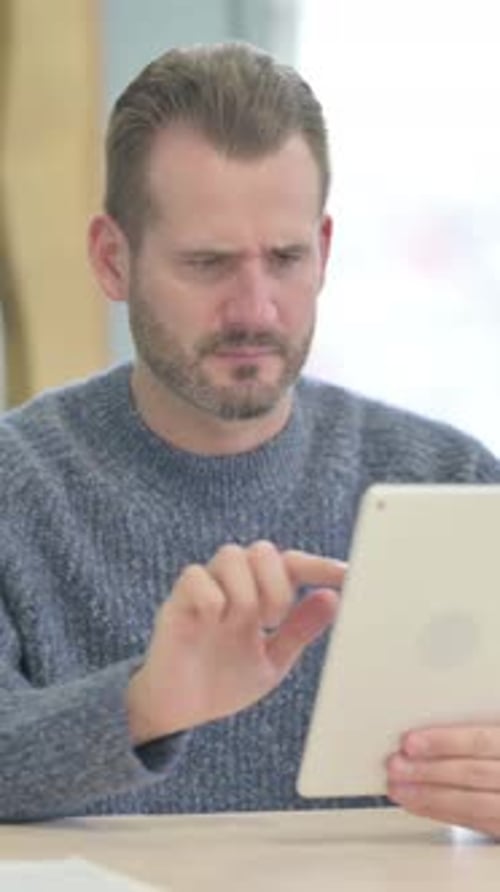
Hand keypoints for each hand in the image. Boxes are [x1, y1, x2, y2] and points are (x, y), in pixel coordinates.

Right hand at [127, 540, 343, 743]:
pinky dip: (212, 599)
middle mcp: (233, 585)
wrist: (178, 711)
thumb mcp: (273, 660)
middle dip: (276, 584)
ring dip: (247, 591)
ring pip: (231, 555)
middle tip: (272, 620)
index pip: (293, 566)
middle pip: (262, 550)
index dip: (321, 567)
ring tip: (244, 625)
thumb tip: (332, 598)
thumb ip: (300, 630)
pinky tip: (212, 624)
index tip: (350, 576)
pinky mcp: (176, 603)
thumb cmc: (223, 681)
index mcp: (260, 595)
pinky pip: (195, 577)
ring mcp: (204, 590)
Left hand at [387, 725, 499, 836]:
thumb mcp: (496, 723)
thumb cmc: (497, 747)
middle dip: (430, 771)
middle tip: (396, 764)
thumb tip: (434, 711)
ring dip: (430, 797)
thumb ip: (480, 724)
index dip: (445, 741)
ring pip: (473, 804)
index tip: (411, 741)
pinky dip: (442, 814)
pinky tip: (418, 805)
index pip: (482, 741)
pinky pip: (476, 823)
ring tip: (398, 788)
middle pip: (473, 774)